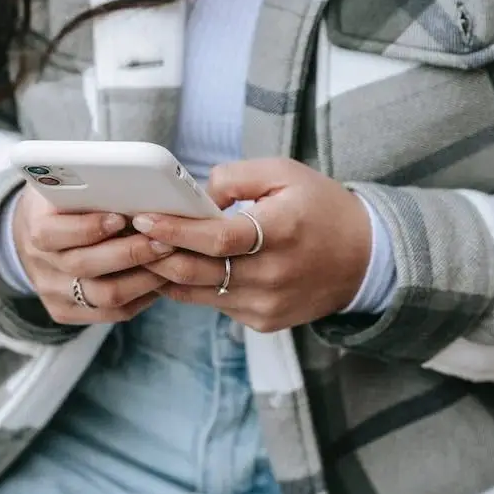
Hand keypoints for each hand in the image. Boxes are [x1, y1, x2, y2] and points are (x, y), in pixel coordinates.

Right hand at [13, 188, 174, 324]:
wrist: (37, 235)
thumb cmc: (63, 202)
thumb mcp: (65, 184)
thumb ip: (89, 185)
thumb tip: (134, 184)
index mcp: (35, 226)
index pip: (52, 233)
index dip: (88, 228)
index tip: (121, 218)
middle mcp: (40, 264)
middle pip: (84, 266)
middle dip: (130, 254)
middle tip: (164, 241)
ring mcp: (52, 292)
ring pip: (104, 296)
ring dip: (143, 279)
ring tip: (168, 261)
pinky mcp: (66, 311)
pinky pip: (111, 314)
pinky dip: (141, 297)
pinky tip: (160, 280)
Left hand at [134, 158, 371, 331]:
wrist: (365, 260)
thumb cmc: (321, 208)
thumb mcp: (286, 173)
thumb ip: (236, 177)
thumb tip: (196, 195)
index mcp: (281, 231)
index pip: (216, 239)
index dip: (175, 231)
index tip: (143, 219)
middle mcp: (273, 274)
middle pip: (198, 271)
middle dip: (157, 255)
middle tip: (127, 237)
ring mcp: (267, 303)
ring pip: (199, 293)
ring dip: (166, 274)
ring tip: (142, 252)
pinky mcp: (264, 320)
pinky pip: (215, 304)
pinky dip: (192, 287)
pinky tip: (177, 269)